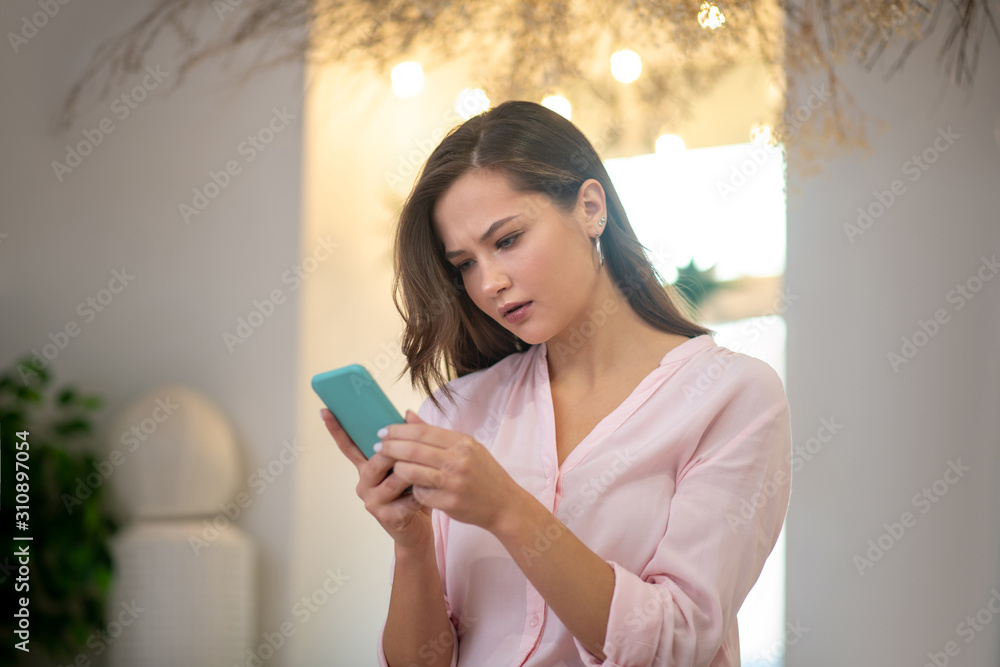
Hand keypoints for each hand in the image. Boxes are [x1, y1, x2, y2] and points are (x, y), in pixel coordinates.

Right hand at [320, 407, 431, 550]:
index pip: (349, 446)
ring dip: (412, 475)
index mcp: (367, 468)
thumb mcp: (411, 465)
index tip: (326, 411)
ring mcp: (372, 501)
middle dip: (394, 453)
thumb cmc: (413, 495)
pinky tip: (428, 494)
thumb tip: (407, 413)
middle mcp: (364, 483)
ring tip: (427, 472)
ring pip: (393, 480)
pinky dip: (420, 495)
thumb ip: (408, 441)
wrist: (417, 530)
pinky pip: (406, 500)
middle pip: (375, 461)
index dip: (337, 429)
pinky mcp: (385, 516)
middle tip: (411, 448)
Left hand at [377, 409, 525, 532]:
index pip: (422, 431)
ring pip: (411, 472)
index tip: (383, 431)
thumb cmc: (483, 473)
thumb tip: (407, 414)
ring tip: (390, 466)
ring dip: (396, 468)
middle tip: (378, 446)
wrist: (504, 504)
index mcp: (462, 443)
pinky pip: (420, 493)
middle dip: (390, 447)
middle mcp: (458, 460)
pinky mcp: (449, 503)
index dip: (398, 430)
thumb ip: (435, 433)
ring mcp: (453, 483)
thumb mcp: (466, 447)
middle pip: (413, 450)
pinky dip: (413, 489)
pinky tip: (412, 487)